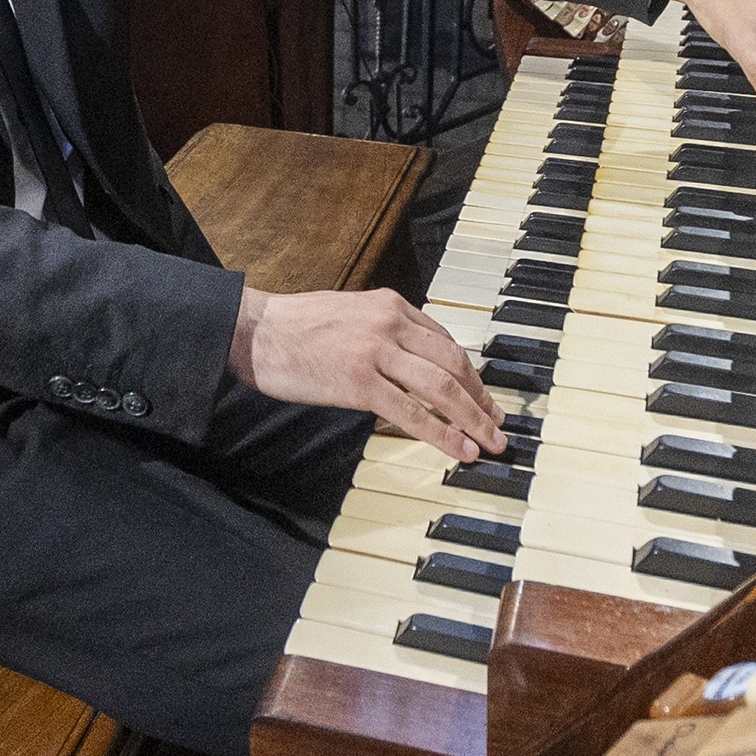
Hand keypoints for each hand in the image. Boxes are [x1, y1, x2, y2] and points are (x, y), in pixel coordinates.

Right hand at [229, 285, 507, 462]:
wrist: (257, 332)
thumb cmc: (298, 326)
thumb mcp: (352, 313)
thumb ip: (386, 330)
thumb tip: (416, 360)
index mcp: (392, 305)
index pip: (447, 343)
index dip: (471, 375)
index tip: (484, 398)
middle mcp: (391, 324)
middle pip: (454, 365)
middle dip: (481, 399)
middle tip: (498, 424)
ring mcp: (376, 353)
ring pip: (442, 389)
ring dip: (472, 420)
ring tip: (490, 443)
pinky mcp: (360, 383)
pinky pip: (412, 413)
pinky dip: (442, 434)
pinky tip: (459, 450)